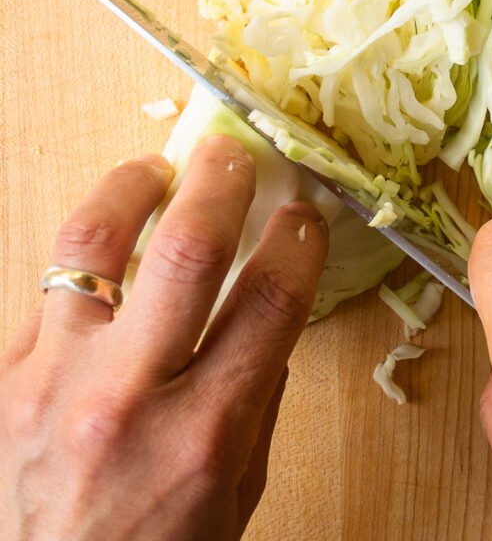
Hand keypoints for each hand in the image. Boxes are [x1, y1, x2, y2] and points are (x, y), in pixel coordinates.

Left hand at [0, 136, 327, 540]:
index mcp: (203, 434)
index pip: (269, 300)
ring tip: (156, 169)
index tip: (303, 216)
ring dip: (132, 187)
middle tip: (234, 156)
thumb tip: (269, 311)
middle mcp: (127, 397)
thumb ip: (257, 399)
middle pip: (188, 251)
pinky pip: (47, 289)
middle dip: (223, 185)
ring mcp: (53, 380)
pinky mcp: (4, 375)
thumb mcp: (236, 494)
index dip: (297, 241)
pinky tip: (109, 250)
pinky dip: (87, 258)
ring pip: (93, 244)